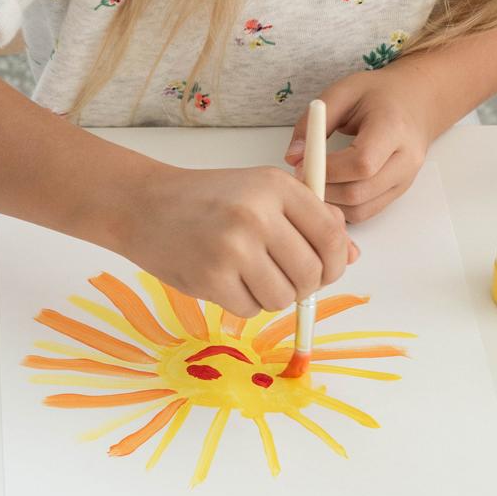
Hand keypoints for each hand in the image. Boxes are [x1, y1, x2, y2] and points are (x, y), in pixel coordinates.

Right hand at [117, 164, 358, 316]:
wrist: (144, 204)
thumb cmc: (209, 199)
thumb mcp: (262, 193)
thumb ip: (310, 219)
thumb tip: (352, 255)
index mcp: (277, 186)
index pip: (332, 235)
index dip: (338, 261)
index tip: (328, 269)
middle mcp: (258, 214)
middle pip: (312, 274)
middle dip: (305, 285)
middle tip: (286, 278)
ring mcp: (233, 247)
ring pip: (283, 298)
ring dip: (273, 296)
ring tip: (250, 275)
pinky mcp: (211, 277)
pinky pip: (250, 309)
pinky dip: (243, 303)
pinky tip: (226, 280)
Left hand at [285, 65, 434, 222]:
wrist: (417, 101)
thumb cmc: (379, 94)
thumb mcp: (343, 92)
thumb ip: (314, 123)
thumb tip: (292, 157)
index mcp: (393, 127)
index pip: (361, 163)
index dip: (327, 170)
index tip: (302, 165)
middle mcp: (406, 159)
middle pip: (359, 192)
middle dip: (323, 189)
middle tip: (302, 177)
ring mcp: (405, 180)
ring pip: (361, 209)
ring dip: (331, 202)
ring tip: (315, 181)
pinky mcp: (398, 192)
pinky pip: (366, 212)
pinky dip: (342, 207)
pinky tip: (331, 189)